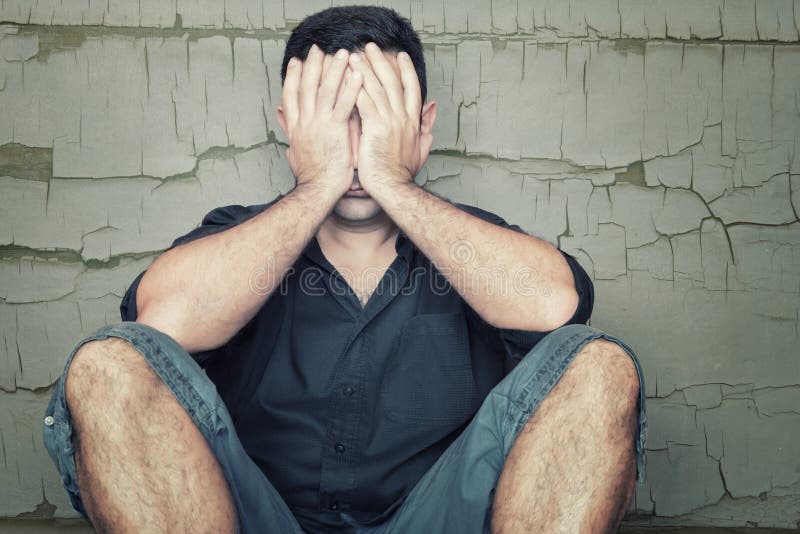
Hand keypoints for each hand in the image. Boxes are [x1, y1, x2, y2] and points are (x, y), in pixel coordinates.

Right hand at [277, 44, 362, 195]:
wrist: (317, 191)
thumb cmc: (311, 176)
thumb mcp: (293, 151)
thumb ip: (288, 129)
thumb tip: (280, 116)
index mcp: (295, 126)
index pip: (291, 95)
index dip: (294, 76)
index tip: (298, 61)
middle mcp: (305, 121)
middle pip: (307, 86)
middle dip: (313, 65)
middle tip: (318, 48)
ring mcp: (319, 124)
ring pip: (325, 90)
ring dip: (334, 69)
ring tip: (342, 53)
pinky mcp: (335, 130)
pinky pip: (344, 105)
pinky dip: (351, 89)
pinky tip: (358, 75)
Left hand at [348, 43, 428, 193]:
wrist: (394, 188)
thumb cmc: (402, 173)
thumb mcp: (421, 148)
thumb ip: (426, 126)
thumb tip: (433, 109)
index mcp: (413, 122)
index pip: (412, 89)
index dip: (406, 71)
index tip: (400, 56)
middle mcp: (403, 118)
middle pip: (393, 82)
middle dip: (381, 62)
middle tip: (370, 46)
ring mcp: (390, 122)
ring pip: (377, 88)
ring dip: (365, 69)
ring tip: (353, 55)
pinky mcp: (375, 129)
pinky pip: (365, 102)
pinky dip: (356, 88)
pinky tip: (348, 76)